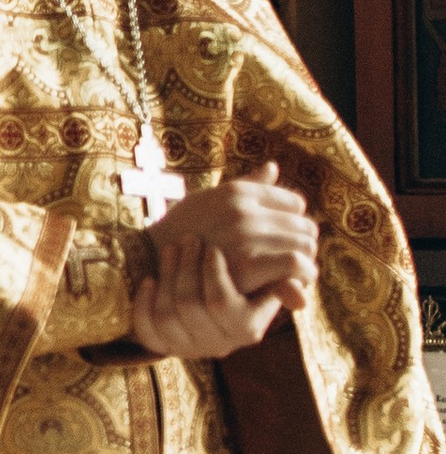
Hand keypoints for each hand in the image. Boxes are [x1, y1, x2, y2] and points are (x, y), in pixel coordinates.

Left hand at [131, 236, 289, 359]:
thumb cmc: (237, 285)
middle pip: (193, 307)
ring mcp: (187, 345)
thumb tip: (308, 267)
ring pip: (170, 314)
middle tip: (190, 240)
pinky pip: (147, 330)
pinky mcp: (160, 343)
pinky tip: (149, 280)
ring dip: (170, 276)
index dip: (215, 276)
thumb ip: (279, 272)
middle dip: (191, 269)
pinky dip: (145, 303)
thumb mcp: (261, 282)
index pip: (225, 304)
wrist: (194, 309)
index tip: (212, 249)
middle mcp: (218, 343)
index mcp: (245, 328)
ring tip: (173, 247)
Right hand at [149, 164, 316, 307]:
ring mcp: (245, 235)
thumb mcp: (209, 200)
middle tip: (294, 263)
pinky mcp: (247, 263)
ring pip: (305, 245)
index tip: (285, 242)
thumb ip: (247, 186)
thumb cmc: (180, 233)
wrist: (148, 264)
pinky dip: (300, 277)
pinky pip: (295, 264)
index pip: (295, 204)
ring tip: (293, 276)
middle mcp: (243, 209)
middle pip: (305, 225)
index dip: (294, 224)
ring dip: (305, 263)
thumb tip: (273, 166)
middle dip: (303, 245)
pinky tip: (291, 287)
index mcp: (238, 193)